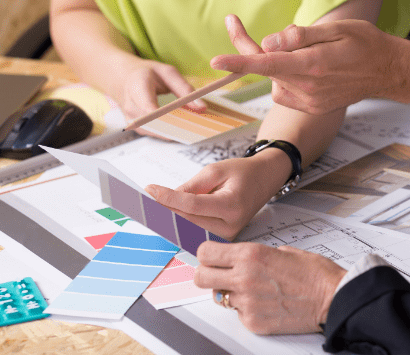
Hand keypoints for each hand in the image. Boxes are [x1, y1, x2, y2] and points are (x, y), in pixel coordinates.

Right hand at [107, 56, 206, 122]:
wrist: (126, 78)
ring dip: (176, 130)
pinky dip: (170, 132)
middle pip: (155, 123)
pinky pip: (155, 133)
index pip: (149, 107)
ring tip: (193, 126)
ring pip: (157, 131)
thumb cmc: (147, 74)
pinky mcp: (137, 127)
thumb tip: (201, 107)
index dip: (168, 117)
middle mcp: (131, 106)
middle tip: (199, 126)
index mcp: (137, 86)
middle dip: (178, 126)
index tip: (187, 120)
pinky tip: (182, 127)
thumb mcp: (168, 73)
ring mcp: (132, 119)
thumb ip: (185, 89)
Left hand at [144, 151, 289, 240]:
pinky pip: (196, 231)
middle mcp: (230, 225)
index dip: (168, 198)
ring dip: (171, 217)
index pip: (192, 205)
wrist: (264, 180)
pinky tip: (169, 212)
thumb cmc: (243, 173)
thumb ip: (191, 187)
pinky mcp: (222, 238)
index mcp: (232, 205)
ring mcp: (227, 236)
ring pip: (189, 229)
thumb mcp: (216, 170)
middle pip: (187, 221)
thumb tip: (167, 199)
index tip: (150, 190)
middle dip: (165, 209)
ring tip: (155, 204)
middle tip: (145, 199)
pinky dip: (181, 221)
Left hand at [194, 242, 345, 333]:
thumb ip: (256, 254)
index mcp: (251, 255)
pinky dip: (247, 309)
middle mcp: (244, 278)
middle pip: (200, 277)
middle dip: (207, 274)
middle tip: (218, 274)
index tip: (211, 256)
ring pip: (219, 297)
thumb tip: (241, 258)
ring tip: (252, 290)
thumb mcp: (283, 250)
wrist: (332, 298)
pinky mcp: (253, 322)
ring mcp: (247, 302)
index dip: (206, 255)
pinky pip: (237, 314)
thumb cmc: (315, 274)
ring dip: (230, 293)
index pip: (205, 253)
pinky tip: (265, 303)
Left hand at [210, 16, 406, 113]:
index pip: (267, 63)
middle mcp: (308, 86)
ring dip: (278, 61)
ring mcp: (309, 100)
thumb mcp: (337, 29)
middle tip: (232, 21)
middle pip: (266, 67)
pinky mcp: (310, 106)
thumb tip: (269, 42)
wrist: (387, 70)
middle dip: (251, 47)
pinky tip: (310, 66)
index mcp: (313, 65)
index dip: (238, 62)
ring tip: (306, 49)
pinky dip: (288, 75)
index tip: (215, 62)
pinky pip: (284, 88)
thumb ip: (301, 37)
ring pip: (275, 77)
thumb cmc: (364, 42)